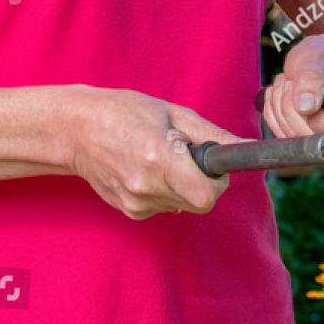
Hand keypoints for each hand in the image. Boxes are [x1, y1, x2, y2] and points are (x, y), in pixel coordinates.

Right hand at [67, 87, 241, 219]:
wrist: (77, 129)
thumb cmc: (125, 112)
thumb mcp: (173, 113)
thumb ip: (212, 135)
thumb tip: (246, 148)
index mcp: (159, 159)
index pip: (206, 196)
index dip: (216, 182)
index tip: (210, 165)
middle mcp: (146, 187)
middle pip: (198, 203)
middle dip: (202, 182)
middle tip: (185, 156)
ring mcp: (135, 203)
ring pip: (181, 205)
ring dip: (181, 186)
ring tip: (159, 157)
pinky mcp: (129, 211)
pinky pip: (163, 207)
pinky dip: (163, 191)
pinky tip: (145, 169)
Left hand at [262, 34, 323, 139]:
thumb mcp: (320, 53)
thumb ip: (312, 75)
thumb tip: (305, 107)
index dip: (309, 110)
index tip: (297, 83)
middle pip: (305, 132)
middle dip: (288, 100)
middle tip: (292, 77)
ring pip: (290, 135)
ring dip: (278, 103)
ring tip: (289, 81)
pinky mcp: (307, 142)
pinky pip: (280, 134)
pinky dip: (273, 110)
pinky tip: (282, 93)